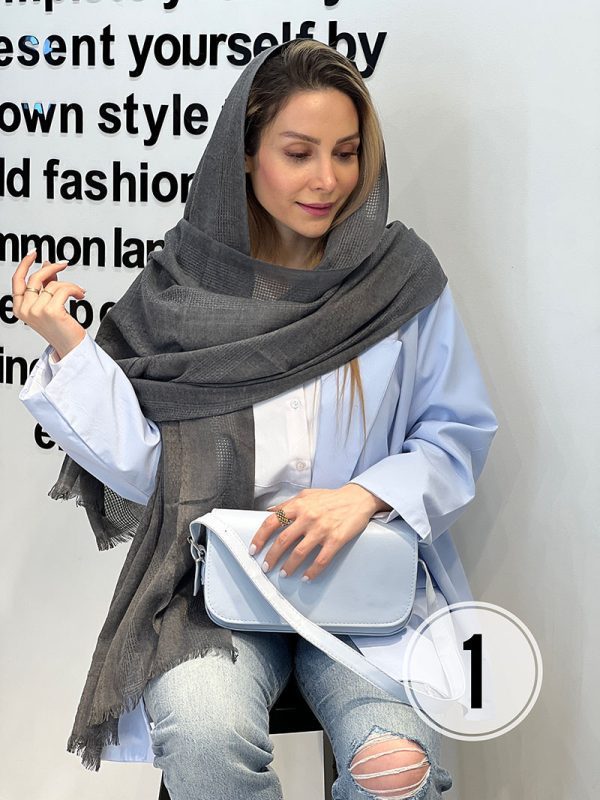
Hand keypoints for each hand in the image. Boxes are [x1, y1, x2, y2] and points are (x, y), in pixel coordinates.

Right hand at [12, 249, 86, 359]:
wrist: (71, 347)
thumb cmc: (61, 328)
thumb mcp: (48, 304)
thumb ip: (46, 285)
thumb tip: (48, 264)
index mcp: (19, 308)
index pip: (17, 280)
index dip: (25, 264)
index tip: (34, 252)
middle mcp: (25, 310)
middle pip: (36, 278)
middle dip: (52, 268)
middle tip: (64, 264)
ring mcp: (36, 311)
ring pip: (54, 284)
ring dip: (70, 285)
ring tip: (78, 292)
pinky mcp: (51, 312)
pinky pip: (64, 289)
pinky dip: (75, 290)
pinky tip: (80, 295)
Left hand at [248, 484, 382, 581]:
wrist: (357, 499)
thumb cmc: (330, 498)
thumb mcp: (306, 495)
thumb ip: (287, 504)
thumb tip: (270, 511)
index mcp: (298, 505)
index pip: (271, 522)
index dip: (260, 537)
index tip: (254, 550)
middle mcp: (308, 517)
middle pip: (283, 541)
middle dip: (271, 557)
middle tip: (267, 567)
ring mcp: (322, 529)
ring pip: (299, 553)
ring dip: (289, 567)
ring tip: (284, 574)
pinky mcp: (336, 539)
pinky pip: (321, 560)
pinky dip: (312, 571)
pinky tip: (307, 577)